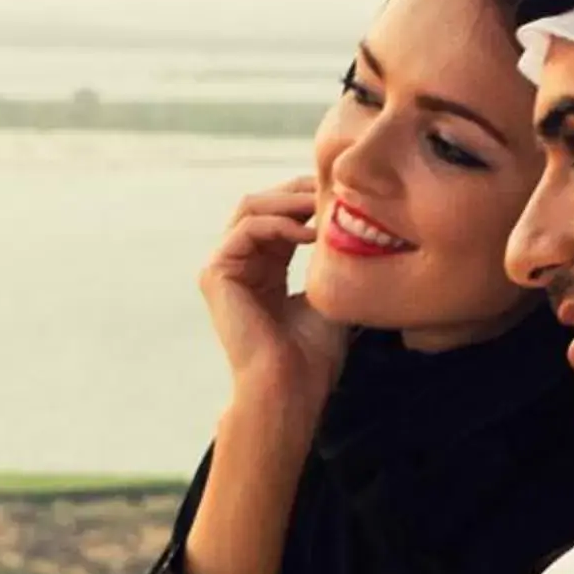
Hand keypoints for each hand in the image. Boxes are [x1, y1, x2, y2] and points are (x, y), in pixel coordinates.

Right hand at [200, 176, 349, 435]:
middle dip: (298, 190)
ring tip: (322, 204)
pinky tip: (308, 232)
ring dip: (288, 200)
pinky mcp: (215, 274)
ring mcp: (224, 268)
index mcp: (264, 267)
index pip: (281, 214)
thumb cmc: (312, 353)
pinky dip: (278, 222)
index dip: (309, 196)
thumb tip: (358, 218)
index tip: (344, 191)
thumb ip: (331, 255)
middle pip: (262, 202)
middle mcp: (241, 263)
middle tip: (332, 187)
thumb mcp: (329, 292)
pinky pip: (245, 229)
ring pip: (250, 207)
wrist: (291, 386)